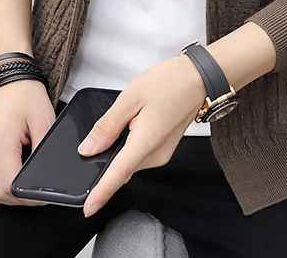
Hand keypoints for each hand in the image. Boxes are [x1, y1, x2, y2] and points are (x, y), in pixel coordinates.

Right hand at [0, 78, 55, 205]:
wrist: (9, 77)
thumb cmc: (27, 95)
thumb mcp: (44, 121)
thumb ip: (44, 151)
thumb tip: (46, 176)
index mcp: (0, 139)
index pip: (10, 184)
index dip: (27, 196)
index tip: (42, 196)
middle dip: (18, 199)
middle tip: (37, 195)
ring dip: (7, 193)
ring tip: (27, 186)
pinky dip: (0, 182)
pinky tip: (15, 175)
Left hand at [77, 55, 206, 216]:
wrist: (198, 78)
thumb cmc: (170, 82)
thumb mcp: (131, 97)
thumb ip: (107, 125)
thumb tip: (88, 149)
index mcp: (147, 141)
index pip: (118, 174)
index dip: (101, 193)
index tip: (87, 208)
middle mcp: (156, 155)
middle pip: (121, 168)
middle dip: (106, 159)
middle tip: (106, 129)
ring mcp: (161, 154)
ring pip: (129, 161)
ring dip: (118, 150)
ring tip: (127, 117)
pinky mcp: (163, 150)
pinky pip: (138, 155)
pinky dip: (129, 146)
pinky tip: (133, 124)